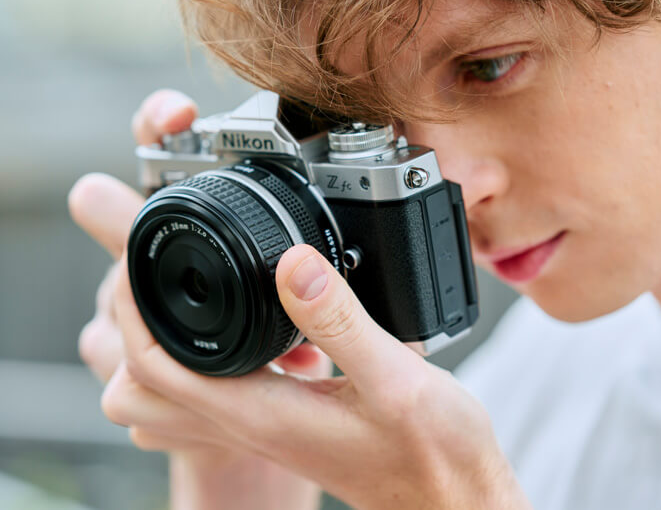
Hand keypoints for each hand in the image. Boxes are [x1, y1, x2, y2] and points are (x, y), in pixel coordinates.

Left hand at [80, 96, 531, 508]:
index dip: (132, 308)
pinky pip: (216, 386)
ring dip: (168, 340)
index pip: (152, 366)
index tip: (140, 258)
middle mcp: (247, 421)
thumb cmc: (429, 453)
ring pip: (172, 391)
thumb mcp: (394, 377)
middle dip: (135, 324)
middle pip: (141, 387)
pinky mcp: (279, 419)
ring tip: (197, 293)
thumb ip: (341, 319)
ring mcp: (260, 424)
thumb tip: (291, 261)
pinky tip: (257, 324)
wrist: (444, 497)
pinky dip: (212, 351)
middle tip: (160, 273)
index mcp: (259, 410)